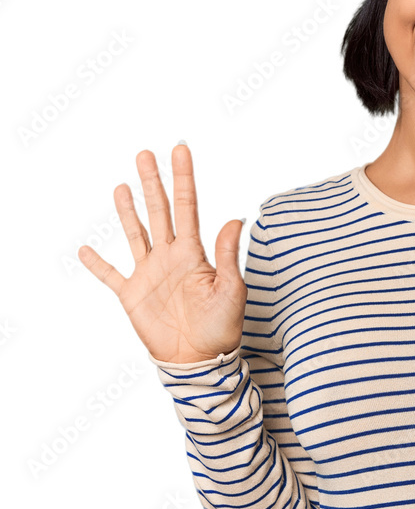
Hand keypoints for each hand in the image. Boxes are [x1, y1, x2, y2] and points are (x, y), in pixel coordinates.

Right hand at [77, 144, 247, 364]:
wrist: (200, 359)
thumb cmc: (223, 326)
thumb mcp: (231, 289)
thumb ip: (228, 255)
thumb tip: (236, 219)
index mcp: (194, 252)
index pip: (187, 206)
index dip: (184, 178)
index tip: (181, 149)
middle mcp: (170, 256)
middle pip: (159, 211)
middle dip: (153, 182)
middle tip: (145, 154)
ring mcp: (150, 273)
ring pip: (136, 234)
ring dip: (127, 211)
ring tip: (121, 186)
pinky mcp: (132, 294)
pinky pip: (110, 275)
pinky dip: (97, 264)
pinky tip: (85, 250)